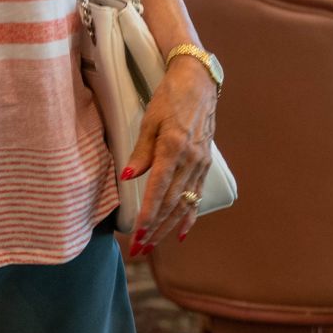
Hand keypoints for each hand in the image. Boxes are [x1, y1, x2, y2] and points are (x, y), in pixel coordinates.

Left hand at [123, 61, 218, 254]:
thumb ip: (141, 152)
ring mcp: (200, 164)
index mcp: (173, 148)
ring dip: (169, 228)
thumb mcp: (149, 120)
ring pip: (185, 204)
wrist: (198, 84)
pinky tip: (182, 233)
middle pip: (173, 203)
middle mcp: (190, 160)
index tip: (137, 233)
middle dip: (156, 229)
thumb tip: (128, 178)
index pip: (159, 189)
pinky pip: (197, 196)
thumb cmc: (168, 98)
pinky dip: (189, 216)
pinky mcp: (205, 164)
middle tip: (140, 248)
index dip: (148, 214)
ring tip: (153, 246)